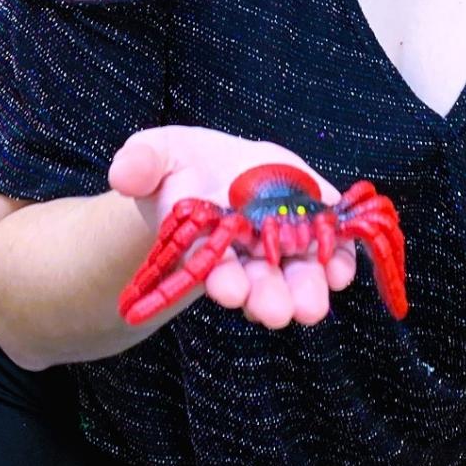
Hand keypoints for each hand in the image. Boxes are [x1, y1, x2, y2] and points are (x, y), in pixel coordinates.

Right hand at [108, 125, 357, 327]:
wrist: (223, 169)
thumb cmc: (182, 166)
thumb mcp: (158, 154)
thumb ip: (141, 162)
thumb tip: (123, 174)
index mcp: (205, 243)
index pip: (212, 268)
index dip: (220, 278)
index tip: (227, 287)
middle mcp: (245, 256)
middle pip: (257, 282)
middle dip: (266, 297)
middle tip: (275, 311)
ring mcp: (284, 246)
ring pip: (296, 277)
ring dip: (306, 291)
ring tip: (311, 306)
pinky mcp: (316, 229)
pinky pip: (332, 254)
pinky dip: (339, 264)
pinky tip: (342, 271)